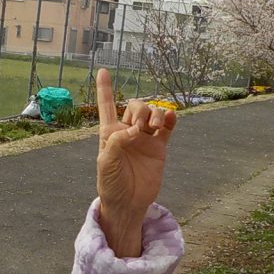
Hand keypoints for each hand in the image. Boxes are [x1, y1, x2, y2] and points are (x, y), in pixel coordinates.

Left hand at [96, 68, 176, 256]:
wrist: (128, 202)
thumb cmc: (110, 183)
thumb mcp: (106, 163)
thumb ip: (117, 143)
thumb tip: (134, 131)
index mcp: (110, 133)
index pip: (107, 106)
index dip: (105, 89)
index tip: (103, 71)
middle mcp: (128, 132)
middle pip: (136, 107)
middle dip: (140, 110)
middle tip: (140, 127)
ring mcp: (145, 138)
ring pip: (153, 114)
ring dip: (156, 114)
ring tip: (156, 126)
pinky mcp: (159, 147)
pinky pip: (167, 128)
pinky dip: (170, 119)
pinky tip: (171, 117)